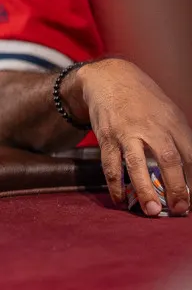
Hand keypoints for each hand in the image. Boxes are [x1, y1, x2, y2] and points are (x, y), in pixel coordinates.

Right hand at [79, 58, 191, 215]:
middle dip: (176, 188)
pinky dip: (116, 185)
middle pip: (169, 159)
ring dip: (145, 190)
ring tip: (151, 211)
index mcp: (173, 122)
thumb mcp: (169, 112)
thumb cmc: (144, 100)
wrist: (109, 79)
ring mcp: (127, 132)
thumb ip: (180, 138)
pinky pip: (110, 165)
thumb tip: (191, 171)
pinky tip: (121, 200)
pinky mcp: (107, 137)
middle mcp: (152, 126)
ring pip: (136, 165)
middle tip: (180, 209)